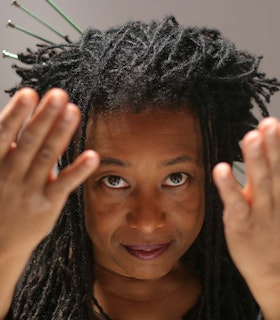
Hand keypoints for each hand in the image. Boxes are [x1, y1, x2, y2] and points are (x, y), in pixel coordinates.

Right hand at [0, 88, 98, 254]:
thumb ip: (5, 151)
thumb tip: (18, 123)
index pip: (3, 135)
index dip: (16, 115)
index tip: (29, 94)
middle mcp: (10, 176)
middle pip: (30, 142)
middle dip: (45, 117)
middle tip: (59, 94)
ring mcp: (29, 191)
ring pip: (48, 158)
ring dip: (62, 133)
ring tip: (74, 111)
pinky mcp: (47, 205)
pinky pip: (64, 185)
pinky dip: (78, 170)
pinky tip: (93, 156)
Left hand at [213, 117, 279, 319]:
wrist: (274, 274)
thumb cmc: (272, 234)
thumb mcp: (278, 205)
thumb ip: (271, 182)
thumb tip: (269, 159)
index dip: (279, 145)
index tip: (274, 123)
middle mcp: (273, 200)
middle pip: (274, 171)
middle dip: (272, 146)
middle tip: (269, 122)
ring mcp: (258, 213)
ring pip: (259, 184)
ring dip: (255, 160)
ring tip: (250, 138)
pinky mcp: (241, 224)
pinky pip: (235, 204)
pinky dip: (229, 187)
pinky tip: (221, 169)